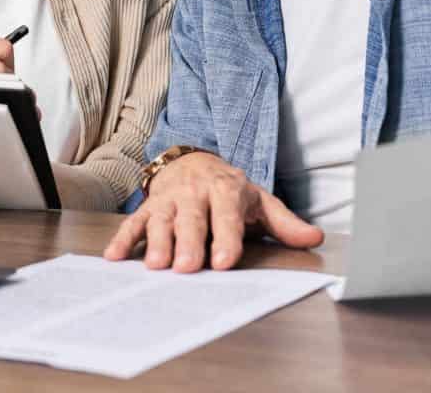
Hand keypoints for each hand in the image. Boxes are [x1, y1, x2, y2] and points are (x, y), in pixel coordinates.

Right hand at [102, 151, 323, 271]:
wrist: (193, 162)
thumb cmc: (229, 190)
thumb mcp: (260, 201)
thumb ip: (285, 222)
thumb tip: (315, 238)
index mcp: (225, 190)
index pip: (227, 215)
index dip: (226, 238)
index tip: (225, 261)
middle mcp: (194, 194)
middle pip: (191, 220)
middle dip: (189, 243)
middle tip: (187, 267)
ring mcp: (169, 200)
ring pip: (161, 221)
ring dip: (157, 242)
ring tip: (155, 266)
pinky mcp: (148, 207)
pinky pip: (133, 222)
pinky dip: (123, 238)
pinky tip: (115, 257)